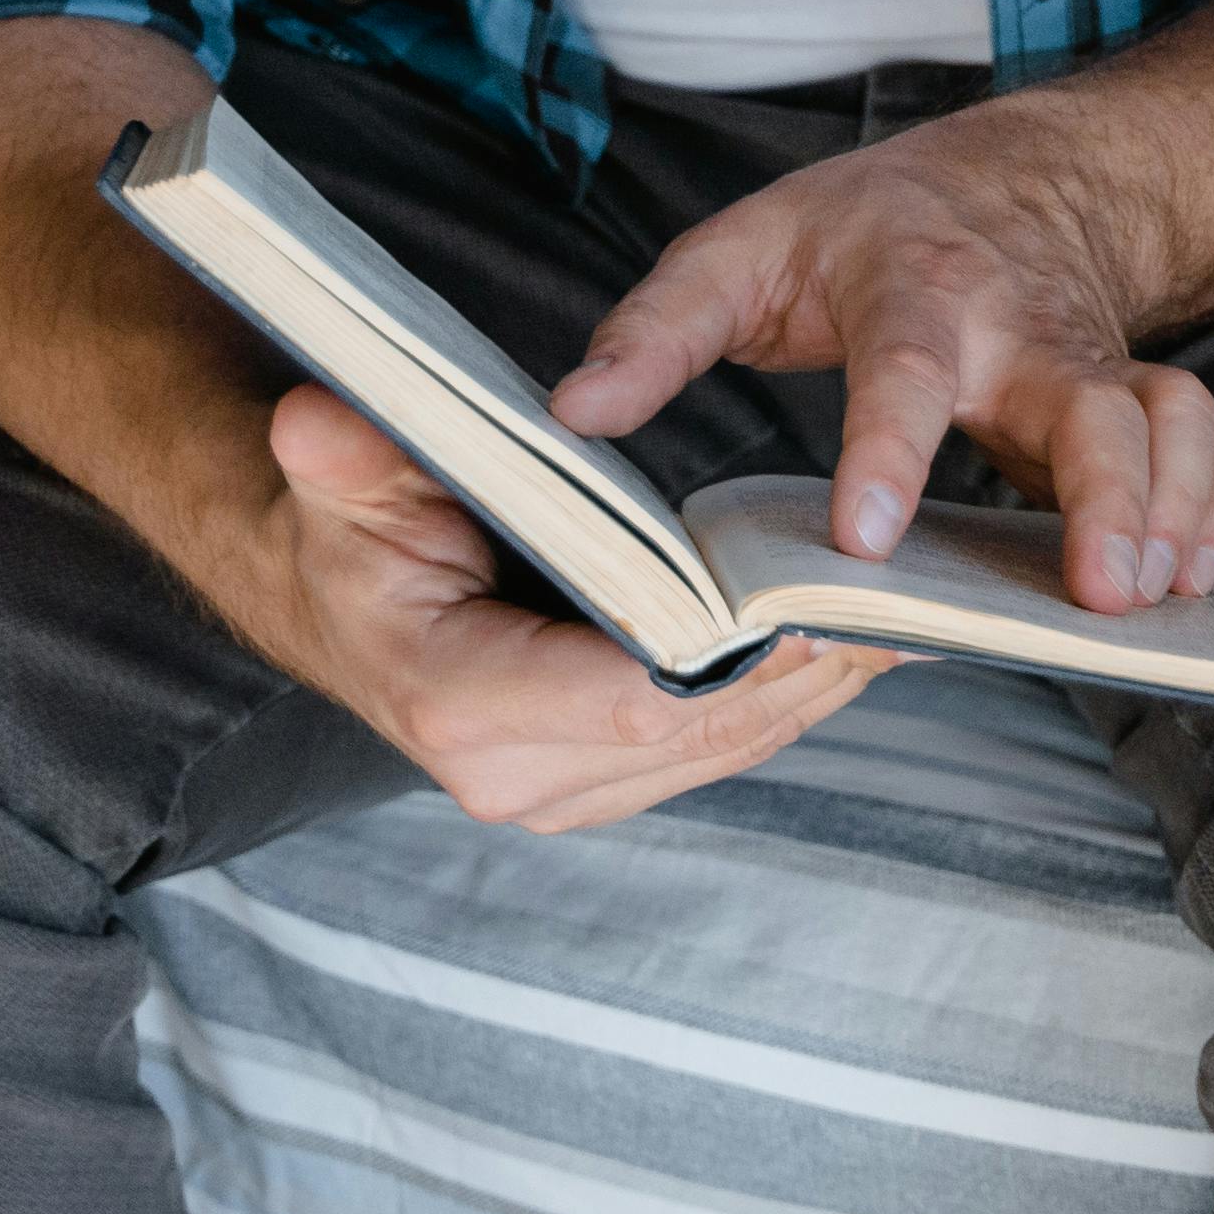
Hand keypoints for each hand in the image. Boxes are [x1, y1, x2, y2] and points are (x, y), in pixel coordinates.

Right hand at [263, 385, 887, 827]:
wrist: (334, 596)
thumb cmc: (349, 530)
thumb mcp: (342, 476)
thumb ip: (342, 455)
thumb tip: (317, 423)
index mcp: (461, 706)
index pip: (630, 699)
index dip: (732, 657)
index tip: (813, 604)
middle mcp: (516, 775)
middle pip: (700, 730)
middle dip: (799, 667)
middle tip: (892, 598)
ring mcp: (562, 790)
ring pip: (724, 747)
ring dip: (811, 687)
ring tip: (896, 613)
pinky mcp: (599, 781)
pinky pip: (717, 747)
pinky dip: (785, 698)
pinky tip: (848, 642)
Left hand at [542, 101, 1213, 617]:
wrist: (1013, 177)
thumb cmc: (864, 230)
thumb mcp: (741, 250)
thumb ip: (658, 330)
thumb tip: (572, 411)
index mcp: (912, 291)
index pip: (904, 370)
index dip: (889, 454)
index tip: (867, 541)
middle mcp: (1022, 327)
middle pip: (1091, 400)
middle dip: (1109, 495)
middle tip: (1102, 590)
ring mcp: (1098, 359)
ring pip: (1171, 417)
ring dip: (1178, 506)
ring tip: (1155, 596)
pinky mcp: (1144, 392)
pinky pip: (1212, 440)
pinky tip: (1202, 571)